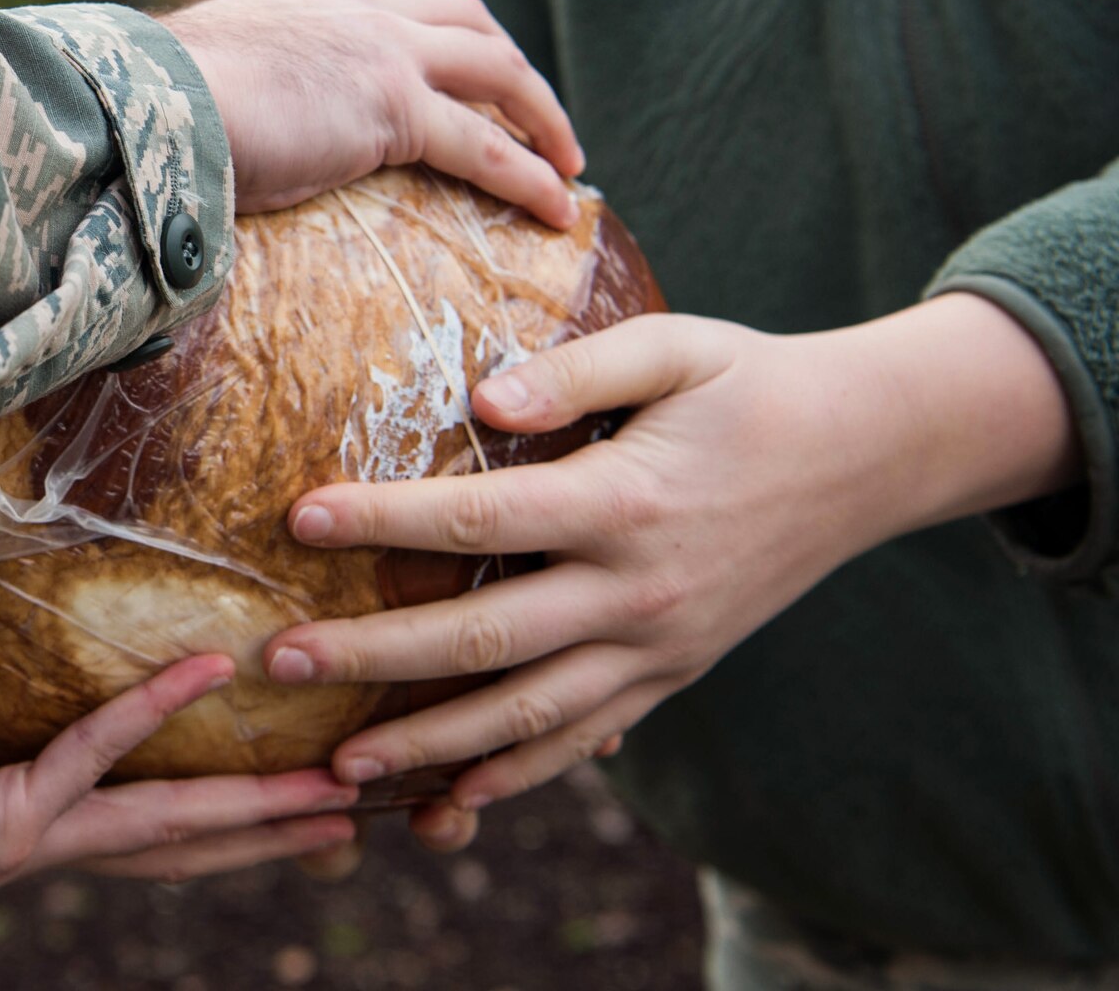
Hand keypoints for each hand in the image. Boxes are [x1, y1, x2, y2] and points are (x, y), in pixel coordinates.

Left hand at [0, 655, 357, 982]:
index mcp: (43, 805)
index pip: (157, 801)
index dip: (234, 794)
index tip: (304, 766)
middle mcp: (61, 826)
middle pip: (196, 831)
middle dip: (280, 821)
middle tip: (365, 795)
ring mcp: (43, 830)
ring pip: (176, 818)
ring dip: (261, 806)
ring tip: (341, 789)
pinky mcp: (10, 824)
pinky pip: (93, 758)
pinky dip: (151, 714)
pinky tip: (208, 674)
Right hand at [161, 0, 583, 226]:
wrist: (149, 101)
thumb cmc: (152, 108)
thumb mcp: (202, 83)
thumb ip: (230, 95)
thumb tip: (205, 140)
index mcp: (311, 3)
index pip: (398, 11)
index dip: (441, 44)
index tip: (459, 81)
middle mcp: (358, 12)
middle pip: (469, 24)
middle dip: (513, 69)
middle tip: (537, 118)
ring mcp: (384, 54)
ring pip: (498, 72)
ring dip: (543, 117)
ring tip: (570, 165)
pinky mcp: (395, 109)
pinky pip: (487, 146)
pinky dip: (531, 177)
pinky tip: (559, 208)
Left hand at [261, 295, 1078, 825]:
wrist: (866, 455)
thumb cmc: (752, 386)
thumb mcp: (679, 347)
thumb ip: (580, 368)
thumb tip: (484, 401)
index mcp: (626, 501)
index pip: (480, 518)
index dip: (383, 520)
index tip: (297, 518)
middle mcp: (638, 591)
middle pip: (484, 639)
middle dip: (374, 657)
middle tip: (278, 662)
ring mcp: (657, 648)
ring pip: (527, 714)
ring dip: (429, 743)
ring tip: (339, 763)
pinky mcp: (669, 676)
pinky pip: (583, 741)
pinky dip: (515, 776)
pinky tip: (449, 797)